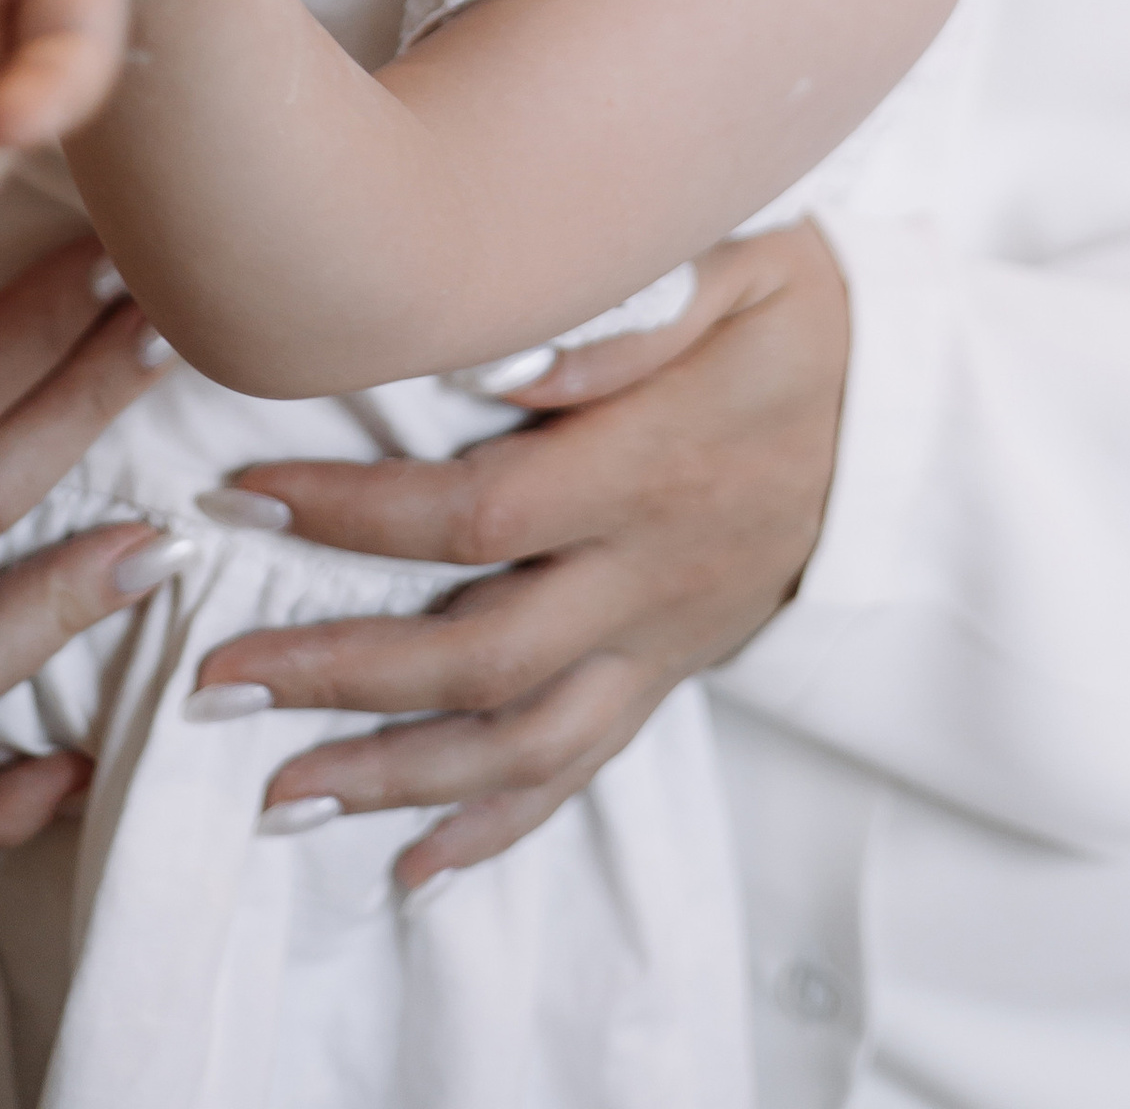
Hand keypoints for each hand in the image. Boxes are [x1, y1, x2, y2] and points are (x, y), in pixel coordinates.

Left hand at [176, 222, 850, 890]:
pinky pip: (583, 768)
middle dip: (337, 677)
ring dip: (395, 778)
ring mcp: (660, 636)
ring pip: (522, 743)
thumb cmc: (807, 316)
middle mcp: (646, 572)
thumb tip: (510, 353)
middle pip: (478, 656)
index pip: (476, 514)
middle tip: (216, 682)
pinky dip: (496, 827)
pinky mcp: (670, 669)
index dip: (352, 518)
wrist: (914, 415)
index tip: (243, 500)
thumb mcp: (746, 265)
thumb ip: (634, 307)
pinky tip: (414, 864)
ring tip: (277, 792)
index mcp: (647, 467)